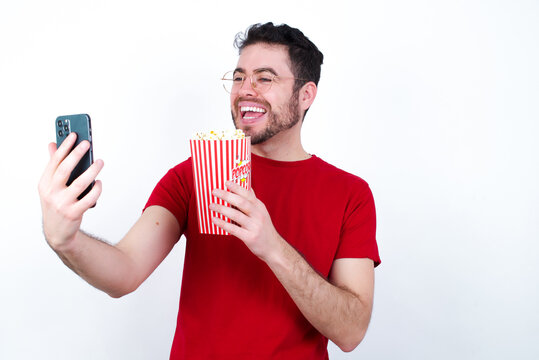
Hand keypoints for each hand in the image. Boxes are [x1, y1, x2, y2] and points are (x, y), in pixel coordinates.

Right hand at [38, 133, 103, 249]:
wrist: (57, 232)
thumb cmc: (56, 204)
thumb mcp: (51, 186)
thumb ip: (53, 166)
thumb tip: (52, 144)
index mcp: (44, 184)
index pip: (54, 161)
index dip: (64, 147)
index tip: (74, 135)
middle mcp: (51, 193)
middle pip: (65, 169)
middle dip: (76, 154)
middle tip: (87, 143)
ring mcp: (62, 203)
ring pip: (80, 183)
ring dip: (92, 170)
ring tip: (100, 161)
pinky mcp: (74, 213)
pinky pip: (89, 198)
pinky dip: (96, 189)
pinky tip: (99, 182)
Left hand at [210, 181, 282, 261]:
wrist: (273, 247)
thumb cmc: (264, 228)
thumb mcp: (261, 213)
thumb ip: (253, 201)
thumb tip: (247, 187)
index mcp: (260, 207)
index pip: (248, 194)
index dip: (237, 187)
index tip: (226, 182)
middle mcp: (258, 215)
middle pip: (241, 202)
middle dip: (227, 196)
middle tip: (214, 191)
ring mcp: (254, 226)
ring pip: (236, 215)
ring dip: (222, 209)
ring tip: (211, 205)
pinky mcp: (250, 237)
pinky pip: (234, 229)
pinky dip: (223, 223)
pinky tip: (214, 219)